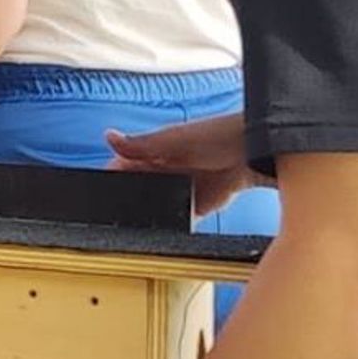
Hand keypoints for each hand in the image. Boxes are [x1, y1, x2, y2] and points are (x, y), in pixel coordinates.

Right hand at [108, 111, 252, 218]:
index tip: (103, 187)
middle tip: (121, 205)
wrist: (254, 154)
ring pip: (157, 204)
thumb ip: (141, 144)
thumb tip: (109, 137)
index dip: (113, 174)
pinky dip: (174, 222)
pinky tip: (169, 223)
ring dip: (151, 210)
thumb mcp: (174, 140)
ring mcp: (182, 188)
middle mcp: (168, 168)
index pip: (125, 163)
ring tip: (143, 216)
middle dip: (130, 195)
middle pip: (138, 186)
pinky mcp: (198, 206)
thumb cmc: (219, 135)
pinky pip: (180, 218)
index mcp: (157, 149)